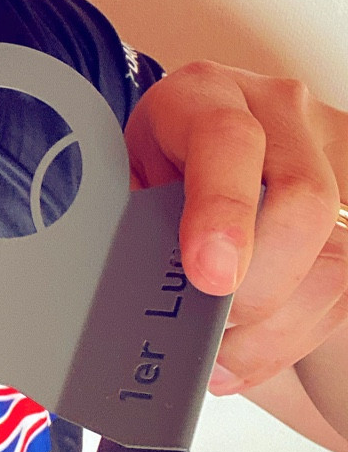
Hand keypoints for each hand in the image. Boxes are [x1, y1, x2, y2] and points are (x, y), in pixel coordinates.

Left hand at [124, 63, 347, 403]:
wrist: (192, 141)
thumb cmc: (154, 163)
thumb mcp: (125, 174)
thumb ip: (133, 220)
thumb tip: (144, 300)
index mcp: (206, 93)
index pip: (229, 139)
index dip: (224, 211)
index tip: (209, 274)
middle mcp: (279, 112)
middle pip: (304, 201)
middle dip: (258, 287)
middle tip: (211, 329)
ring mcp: (330, 155)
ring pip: (334, 256)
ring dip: (277, 326)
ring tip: (222, 359)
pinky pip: (345, 287)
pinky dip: (294, 334)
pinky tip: (251, 351)